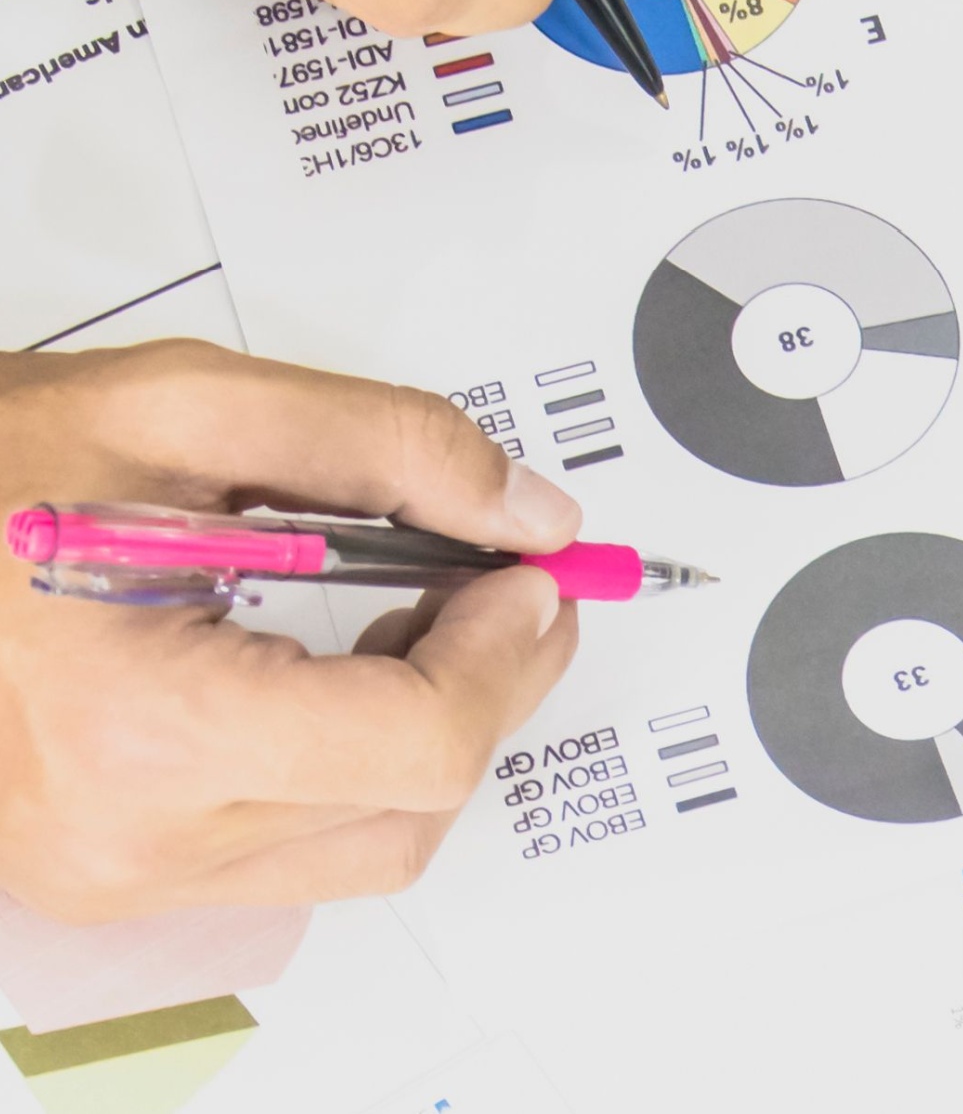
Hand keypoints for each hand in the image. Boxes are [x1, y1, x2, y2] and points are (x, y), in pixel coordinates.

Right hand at [0, 340, 581, 921]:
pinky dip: (358, 761)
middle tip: (505, 576)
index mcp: (145, 730)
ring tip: (419, 608)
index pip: (420, 740)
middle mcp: (132, 836)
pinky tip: (346, 662)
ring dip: (434, 727)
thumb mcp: (181, 407)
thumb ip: (383, 446)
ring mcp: (116, 873)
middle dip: (493, 681)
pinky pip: (297, 846)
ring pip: (370, 843)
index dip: (508, 649)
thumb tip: (528, 513)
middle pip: (415, 802)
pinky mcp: (110, 875)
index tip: (531, 571)